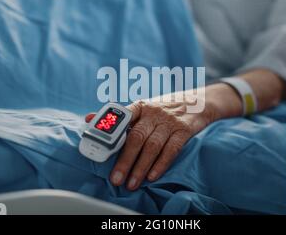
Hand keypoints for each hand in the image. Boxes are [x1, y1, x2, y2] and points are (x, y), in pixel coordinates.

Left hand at [85, 84, 241, 189]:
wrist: (197, 102)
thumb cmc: (162, 109)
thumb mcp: (142, 108)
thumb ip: (118, 117)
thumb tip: (89, 119)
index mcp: (140, 106)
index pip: (122, 119)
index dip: (110, 133)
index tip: (101, 150)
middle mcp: (154, 112)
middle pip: (136, 137)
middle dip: (125, 160)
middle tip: (116, 178)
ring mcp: (170, 122)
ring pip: (153, 146)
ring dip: (141, 167)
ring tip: (132, 183)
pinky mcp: (184, 130)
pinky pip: (172, 150)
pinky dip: (161, 164)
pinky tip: (152, 176)